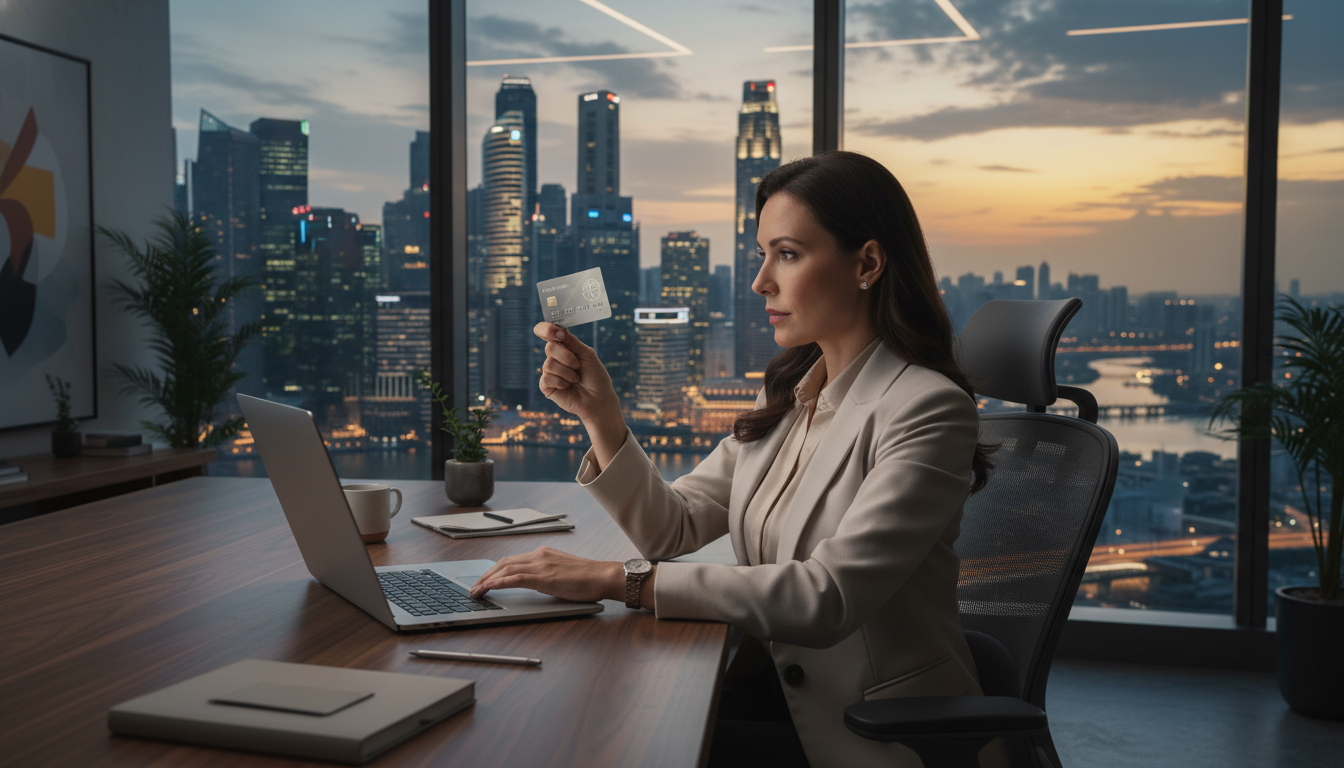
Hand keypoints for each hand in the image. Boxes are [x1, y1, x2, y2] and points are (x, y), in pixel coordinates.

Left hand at [470, 546, 622, 602]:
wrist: (603, 576)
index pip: (511, 560)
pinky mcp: (544, 577)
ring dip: (487, 581)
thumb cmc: (588, 578)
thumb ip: (546, 575)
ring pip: (506, 569)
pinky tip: (490, 587)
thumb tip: (533, 583)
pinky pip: (516, 578)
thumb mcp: (561, 573)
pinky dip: (500, 582)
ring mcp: (541, 565)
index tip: (483, 581)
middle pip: (504, 563)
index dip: (494, 571)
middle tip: (474, 588)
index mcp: (543, 554)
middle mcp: (539, 555)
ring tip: (476, 591)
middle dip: (485, 576)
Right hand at [533, 322, 618, 421]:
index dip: (548, 329)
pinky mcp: (546, 386)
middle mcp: (554, 356)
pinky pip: (546, 378)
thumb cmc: (595, 376)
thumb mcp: (587, 354)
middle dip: (567, 357)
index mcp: (564, 346)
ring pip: (549, 364)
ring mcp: (549, 371)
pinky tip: (567, 386)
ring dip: (567, 372)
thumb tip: (558, 329)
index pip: (547, 331)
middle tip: (578, 366)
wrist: (599, 399)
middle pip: (550, 347)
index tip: (559, 334)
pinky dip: (561, 382)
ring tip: (576, 379)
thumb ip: (572, 341)